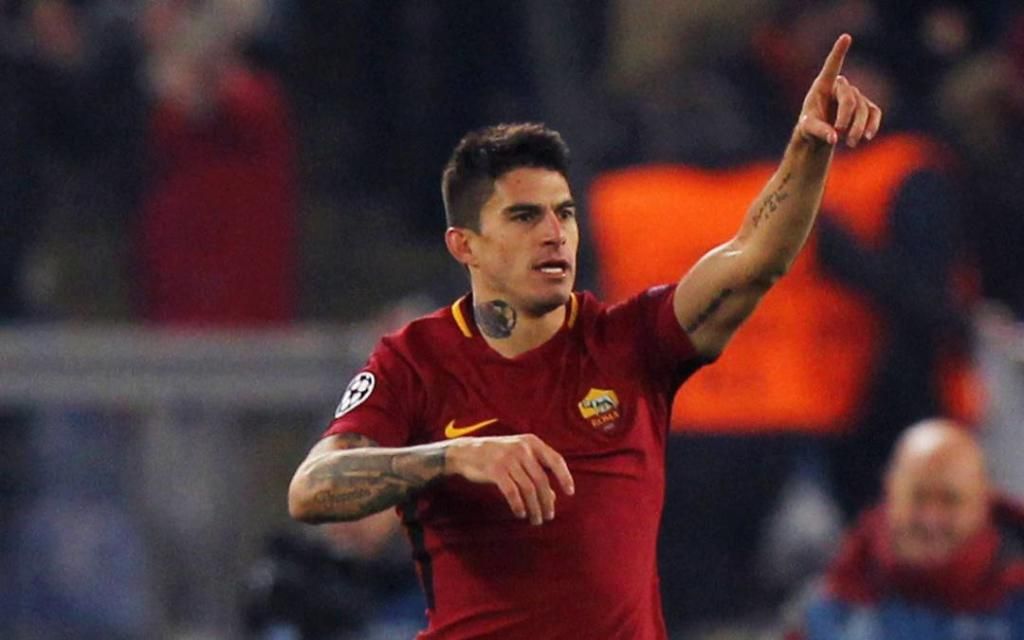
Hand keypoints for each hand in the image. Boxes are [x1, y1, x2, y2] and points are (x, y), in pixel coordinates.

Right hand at [444, 434, 574, 524]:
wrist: (465, 452)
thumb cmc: (495, 455)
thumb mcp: (518, 456)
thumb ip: (535, 471)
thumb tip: (552, 495)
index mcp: (531, 442)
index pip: (556, 460)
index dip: (565, 477)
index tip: (570, 493)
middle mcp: (522, 449)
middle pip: (542, 480)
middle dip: (547, 501)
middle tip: (548, 516)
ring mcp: (508, 459)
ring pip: (528, 489)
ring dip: (534, 508)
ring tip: (535, 520)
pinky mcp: (496, 471)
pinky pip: (512, 492)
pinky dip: (519, 505)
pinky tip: (521, 513)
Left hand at [796, 34, 881, 147]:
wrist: (820, 134)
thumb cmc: (809, 127)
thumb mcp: (807, 130)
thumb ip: (818, 132)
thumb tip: (833, 138)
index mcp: (822, 86)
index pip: (831, 67)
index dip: (838, 52)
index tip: (846, 37)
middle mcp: (840, 87)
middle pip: (850, 98)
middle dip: (846, 118)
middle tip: (839, 134)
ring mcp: (855, 95)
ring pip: (864, 109)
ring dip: (859, 127)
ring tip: (850, 144)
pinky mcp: (866, 107)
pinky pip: (875, 113)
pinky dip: (872, 125)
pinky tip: (868, 136)